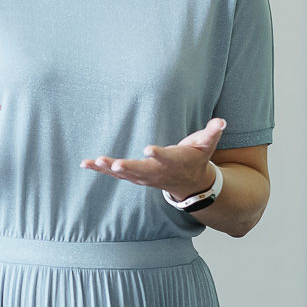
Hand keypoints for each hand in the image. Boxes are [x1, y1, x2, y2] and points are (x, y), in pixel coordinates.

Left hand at [81, 117, 224, 198]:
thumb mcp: (207, 145)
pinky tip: (85, 163)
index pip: (166, 158)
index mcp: (174, 162)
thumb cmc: (196, 158)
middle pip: (141, 170)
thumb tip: (221, 122)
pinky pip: (116, 174)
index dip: (158, 154)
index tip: (148, 149)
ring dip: (108, 168)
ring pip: (125, 174)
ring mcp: (145, 176)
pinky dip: (101, 169)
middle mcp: (158, 172)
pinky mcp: (135, 177)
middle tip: (115, 164)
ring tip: (92, 162)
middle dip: (128, 167)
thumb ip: (212, 132)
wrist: (190, 184)